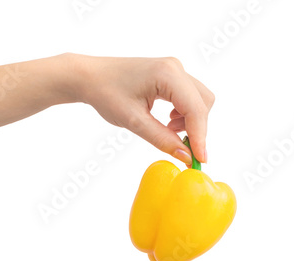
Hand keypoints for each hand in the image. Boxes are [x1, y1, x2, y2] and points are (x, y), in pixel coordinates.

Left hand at [71, 54, 214, 163]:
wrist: (89, 77)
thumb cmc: (105, 93)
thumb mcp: (133, 122)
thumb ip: (162, 139)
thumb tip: (186, 156)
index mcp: (167, 74)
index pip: (195, 109)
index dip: (200, 137)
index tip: (200, 159)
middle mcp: (175, 67)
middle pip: (203, 103)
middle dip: (197, 129)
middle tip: (183, 150)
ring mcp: (174, 68)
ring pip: (199, 99)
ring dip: (191, 120)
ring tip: (168, 131)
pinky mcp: (170, 74)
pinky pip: (189, 95)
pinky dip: (185, 112)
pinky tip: (167, 121)